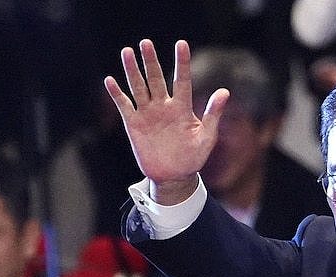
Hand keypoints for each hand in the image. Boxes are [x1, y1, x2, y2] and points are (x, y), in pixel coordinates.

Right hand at [104, 39, 228, 203]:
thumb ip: (213, 114)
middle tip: (146, 42)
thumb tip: (225, 91)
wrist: (174, 176)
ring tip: (127, 51)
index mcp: (182, 108)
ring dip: (132, 70)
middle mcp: (164, 106)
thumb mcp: (207, 137)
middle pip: (156, 79)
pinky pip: (125, 105)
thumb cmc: (193, 157)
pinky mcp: (134, 124)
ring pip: (138, 87)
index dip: (182, 63)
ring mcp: (148, 114)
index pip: (182, 80)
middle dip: (150, 61)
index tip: (181, 44)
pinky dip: (117, 94)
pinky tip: (110, 80)